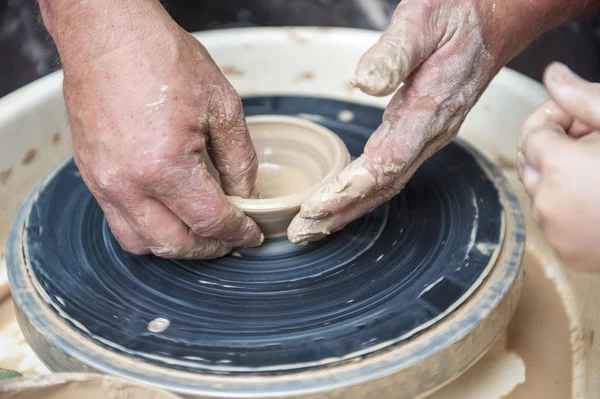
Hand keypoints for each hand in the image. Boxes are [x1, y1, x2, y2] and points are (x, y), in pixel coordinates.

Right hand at [41, 0, 261, 257]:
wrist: (108, 33)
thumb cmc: (162, 59)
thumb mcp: (222, 106)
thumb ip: (239, 160)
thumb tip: (246, 195)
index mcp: (165, 166)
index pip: (210, 222)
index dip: (238, 234)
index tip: (251, 235)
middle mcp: (127, 183)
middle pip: (175, 245)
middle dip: (209, 248)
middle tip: (230, 238)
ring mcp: (103, 182)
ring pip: (141, 244)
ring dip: (175, 246)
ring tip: (199, 231)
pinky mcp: (91, 175)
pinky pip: (118, 222)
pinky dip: (148, 230)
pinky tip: (168, 213)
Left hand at [287, 0, 597, 243]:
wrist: (490, 25)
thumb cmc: (458, 20)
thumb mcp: (422, 23)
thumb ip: (394, 54)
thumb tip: (365, 85)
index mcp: (431, 110)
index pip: (388, 162)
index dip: (352, 188)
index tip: (317, 206)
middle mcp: (430, 133)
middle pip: (383, 186)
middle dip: (341, 212)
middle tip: (301, 231)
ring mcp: (425, 137)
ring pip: (385, 184)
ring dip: (348, 209)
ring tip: (312, 226)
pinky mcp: (418, 134)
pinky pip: (388, 171)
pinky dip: (361, 192)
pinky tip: (340, 200)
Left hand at [518, 63, 599, 271]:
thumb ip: (583, 98)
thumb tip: (552, 74)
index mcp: (558, 166)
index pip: (532, 135)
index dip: (555, 119)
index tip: (580, 116)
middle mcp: (547, 202)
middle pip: (530, 165)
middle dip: (552, 148)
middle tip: (591, 138)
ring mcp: (556, 233)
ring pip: (540, 194)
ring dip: (559, 178)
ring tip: (599, 168)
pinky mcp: (569, 255)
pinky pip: (554, 223)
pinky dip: (569, 208)